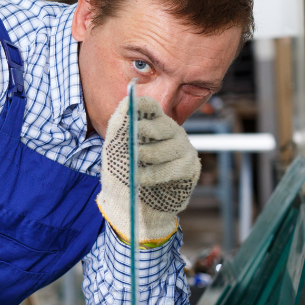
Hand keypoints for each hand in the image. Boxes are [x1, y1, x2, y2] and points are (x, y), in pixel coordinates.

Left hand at [96, 95, 200, 245]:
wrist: (133, 202)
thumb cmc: (124, 171)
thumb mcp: (115, 149)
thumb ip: (120, 127)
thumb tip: (126, 105)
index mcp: (152, 122)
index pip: (150, 107)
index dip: (143, 104)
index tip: (134, 102)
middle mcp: (171, 131)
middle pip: (160, 125)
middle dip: (146, 131)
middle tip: (135, 136)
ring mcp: (182, 148)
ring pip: (165, 148)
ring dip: (147, 156)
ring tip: (134, 164)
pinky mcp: (188, 167)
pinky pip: (171, 168)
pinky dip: (153, 174)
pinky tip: (141, 178)